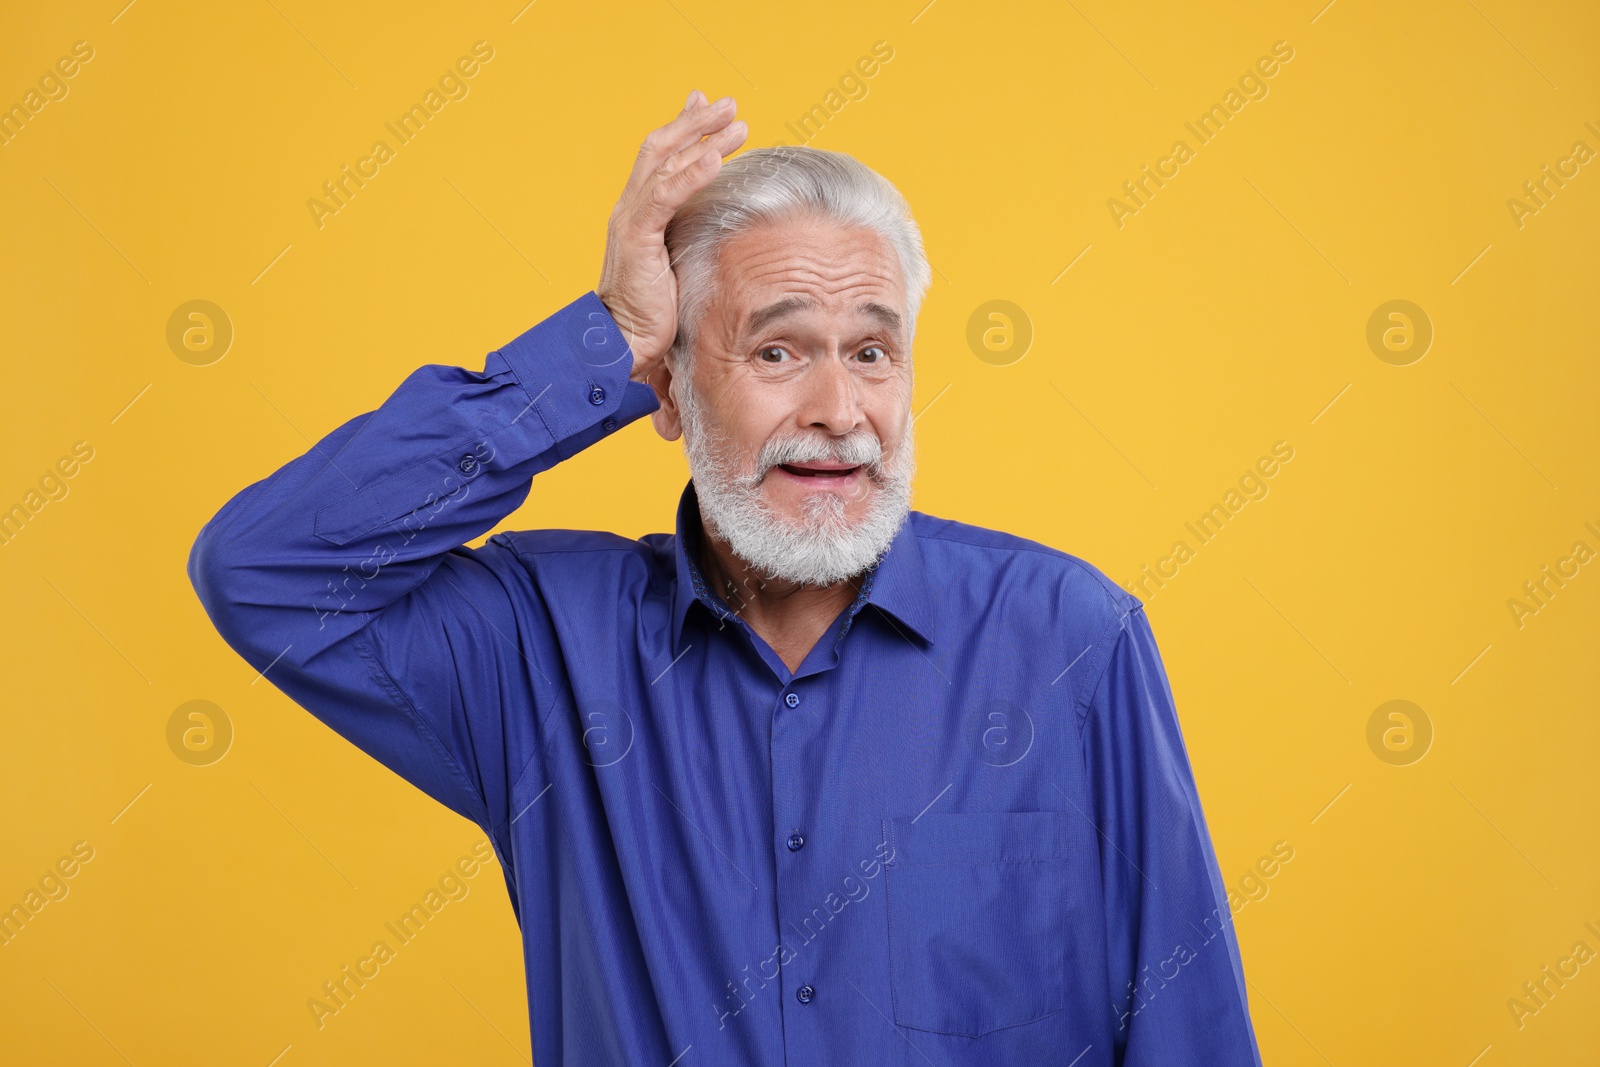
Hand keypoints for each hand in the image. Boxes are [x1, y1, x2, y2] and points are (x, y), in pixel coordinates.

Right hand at [598, 90, 746, 386]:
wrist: (621, 343)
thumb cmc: (651, 315)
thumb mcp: (674, 268)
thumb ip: (686, 244)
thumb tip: (714, 237)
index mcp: (637, 215)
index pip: (659, 159)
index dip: (683, 130)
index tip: (707, 108)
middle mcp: (630, 209)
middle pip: (661, 149)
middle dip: (696, 123)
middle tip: (728, 105)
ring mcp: (631, 221)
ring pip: (665, 163)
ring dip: (702, 139)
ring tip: (736, 123)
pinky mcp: (638, 237)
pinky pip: (665, 196)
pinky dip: (691, 174)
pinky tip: (716, 157)